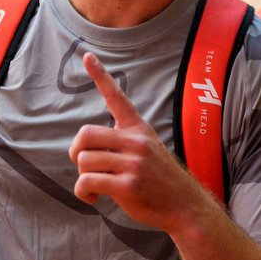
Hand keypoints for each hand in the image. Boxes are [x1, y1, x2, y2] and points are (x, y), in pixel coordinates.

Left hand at [69, 52, 205, 230]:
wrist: (184, 205)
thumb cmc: (159, 178)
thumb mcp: (148, 149)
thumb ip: (121, 142)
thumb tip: (85, 149)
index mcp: (139, 129)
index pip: (117, 97)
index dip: (100, 75)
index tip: (87, 55)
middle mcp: (136, 142)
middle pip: (85, 134)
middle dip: (76, 151)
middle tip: (83, 164)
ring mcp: (132, 163)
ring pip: (84, 161)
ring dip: (83, 176)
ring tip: (95, 186)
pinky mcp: (127, 185)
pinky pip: (87, 182)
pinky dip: (83, 192)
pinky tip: (94, 198)